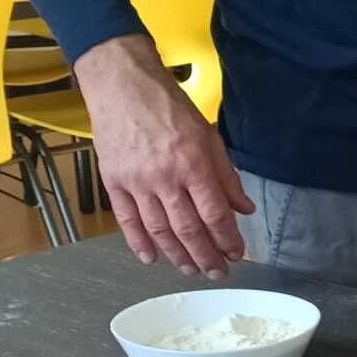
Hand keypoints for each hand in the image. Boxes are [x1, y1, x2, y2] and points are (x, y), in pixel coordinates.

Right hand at [74, 35, 252, 278]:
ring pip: (159, 229)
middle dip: (206, 255)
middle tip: (217, 272)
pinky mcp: (112, 181)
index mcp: (193, 164)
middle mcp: (164, 178)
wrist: (121, 84)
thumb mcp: (209, 136)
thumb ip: (226, 176)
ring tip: (191, 270)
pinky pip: (126, 219)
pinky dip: (138, 242)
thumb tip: (244, 209)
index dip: (227, 239)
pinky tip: (151, 258)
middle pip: (188, 228)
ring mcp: (136, 181)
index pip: (215, 214)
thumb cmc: (170, 107)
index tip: (236, 254)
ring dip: (177, 254)